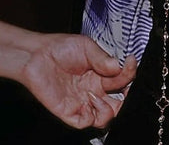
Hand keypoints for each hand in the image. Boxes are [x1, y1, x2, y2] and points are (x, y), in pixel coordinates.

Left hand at [20, 34, 136, 128]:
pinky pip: (85, 122)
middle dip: (126, 98)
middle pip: (118, 103)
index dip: (129, 72)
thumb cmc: (60, 48)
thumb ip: (103, 58)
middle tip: (125, 90)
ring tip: (99, 96)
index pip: (122, 79)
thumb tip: (118, 66)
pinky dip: (92, 116)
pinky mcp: (69, 111)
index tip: (130, 62)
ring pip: (105, 118)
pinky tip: (89, 100)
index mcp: (100, 73)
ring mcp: (82, 101)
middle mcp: (94, 88)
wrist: (38, 55)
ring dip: (108, 110)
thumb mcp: (86, 46)